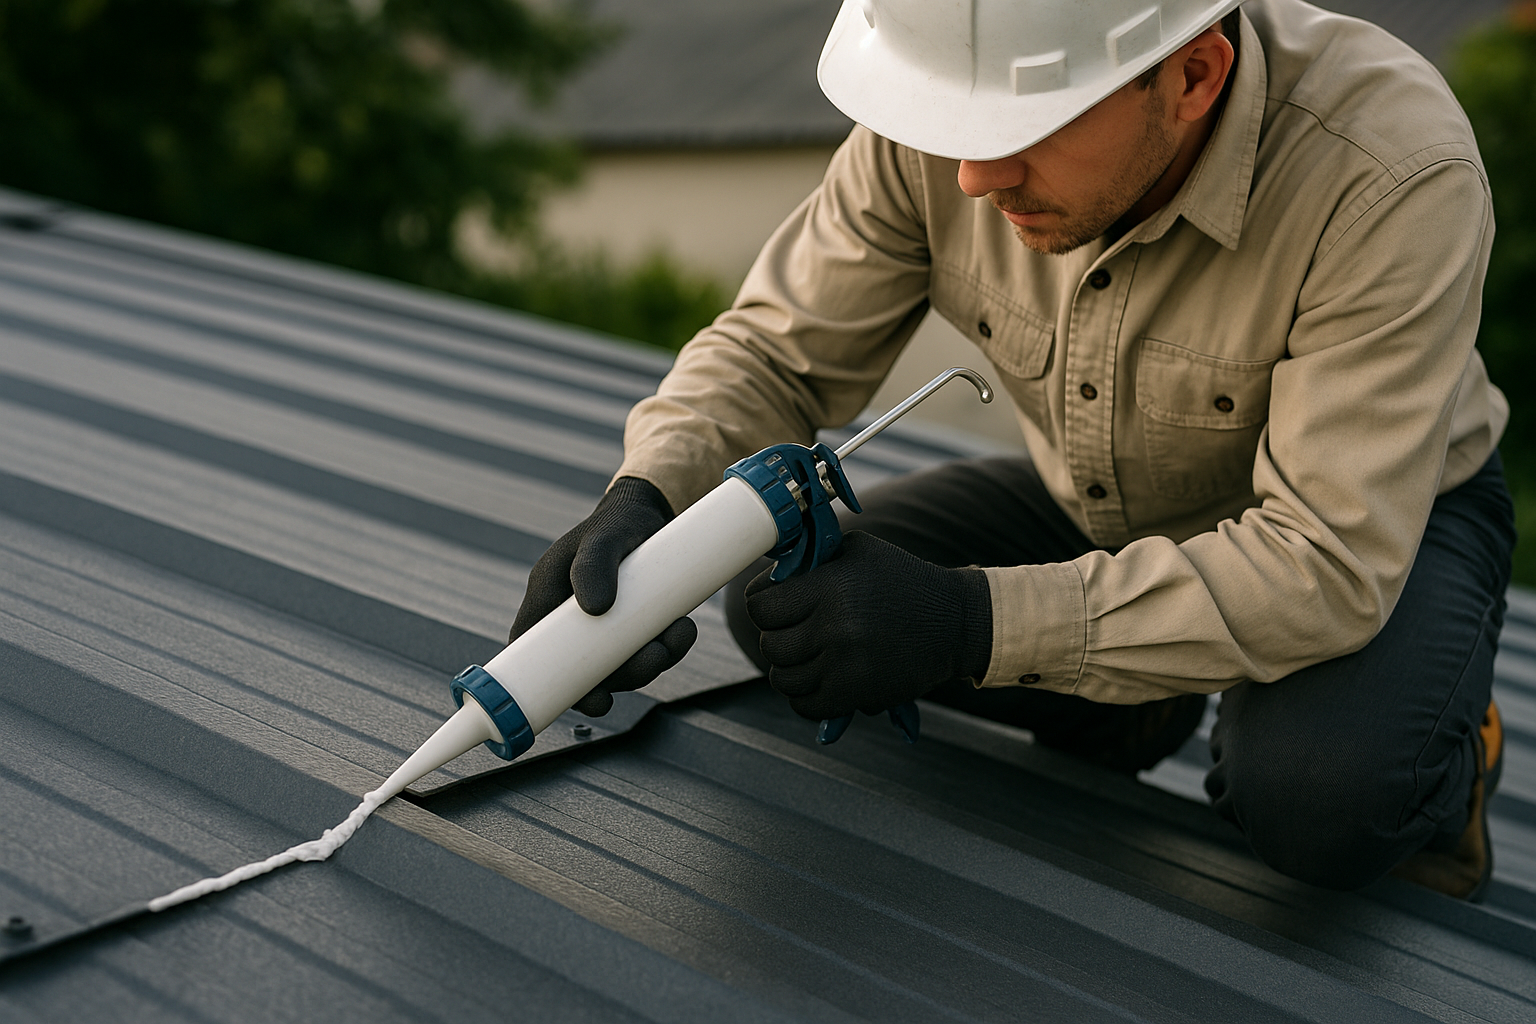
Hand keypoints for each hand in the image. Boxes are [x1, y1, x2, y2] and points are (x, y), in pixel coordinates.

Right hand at [509, 476, 696, 715]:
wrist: (650, 515)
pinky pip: (645, 653)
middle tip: (655, 656)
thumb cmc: (617, 523)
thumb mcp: (604, 536)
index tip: (593, 700)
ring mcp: (602, 628)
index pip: (534, 651)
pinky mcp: (631, 629)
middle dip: (624, 675)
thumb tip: (594, 608)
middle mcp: (572, 619)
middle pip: (586, 671)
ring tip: (680, 633)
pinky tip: (683, 629)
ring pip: (621, 667)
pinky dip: (668, 648)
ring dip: (653, 662)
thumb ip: (594, 564)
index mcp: (548, 599)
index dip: (554, 685)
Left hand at [744, 531, 991, 719]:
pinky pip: (805, 706)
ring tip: (809, 654)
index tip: (777, 605)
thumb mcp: (856, 551)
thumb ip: (807, 560)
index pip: (760, 606)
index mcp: (833, 586)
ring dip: (790, 668)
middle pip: (770, 644)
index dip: (763, 604)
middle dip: (779, 636)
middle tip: (798, 629)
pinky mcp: (857, 696)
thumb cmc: (900, 580)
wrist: (953, 623)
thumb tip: (763, 576)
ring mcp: (846, 666)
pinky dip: (805, 695)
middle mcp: (837, 627)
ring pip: (782, 679)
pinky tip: (820, 677)